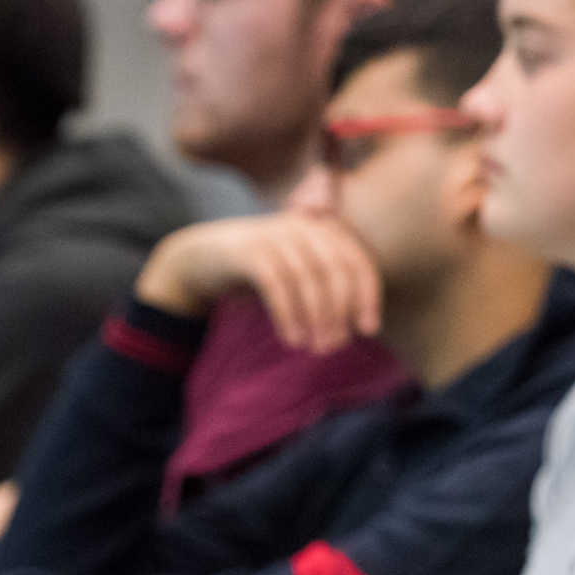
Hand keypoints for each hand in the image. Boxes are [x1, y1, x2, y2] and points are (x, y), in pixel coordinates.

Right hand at [134, 213, 381, 353]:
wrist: (205, 258)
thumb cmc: (264, 273)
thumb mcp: (301, 274)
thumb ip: (328, 290)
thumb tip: (358, 329)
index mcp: (323, 230)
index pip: (356, 261)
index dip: (367, 296)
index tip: (369, 330)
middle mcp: (302, 226)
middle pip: (334, 269)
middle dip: (339, 311)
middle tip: (335, 346)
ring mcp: (274, 234)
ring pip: (306, 277)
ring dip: (316, 317)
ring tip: (317, 348)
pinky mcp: (249, 250)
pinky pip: (277, 284)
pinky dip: (288, 314)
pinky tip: (293, 340)